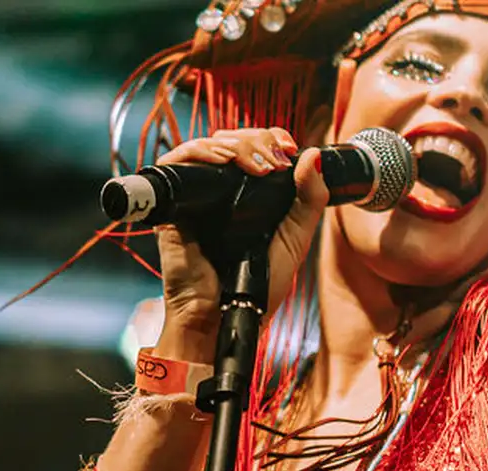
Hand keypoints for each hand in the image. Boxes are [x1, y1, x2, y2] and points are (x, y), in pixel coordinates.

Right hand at [150, 128, 329, 362]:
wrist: (224, 315)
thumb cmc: (257, 286)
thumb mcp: (294, 238)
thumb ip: (309, 200)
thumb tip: (314, 155)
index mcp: (247, 194)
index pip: (253, 147)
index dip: (268, 138)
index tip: (287, 148)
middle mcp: (219, 190)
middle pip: (230, 140)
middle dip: (256, 139)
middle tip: (275, 159)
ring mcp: (195, 195)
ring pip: (206, 145)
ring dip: (234, 144)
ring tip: (256, 163)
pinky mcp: (173, 204)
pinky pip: (177, 162)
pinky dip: (199, 152)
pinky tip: (223, 160)